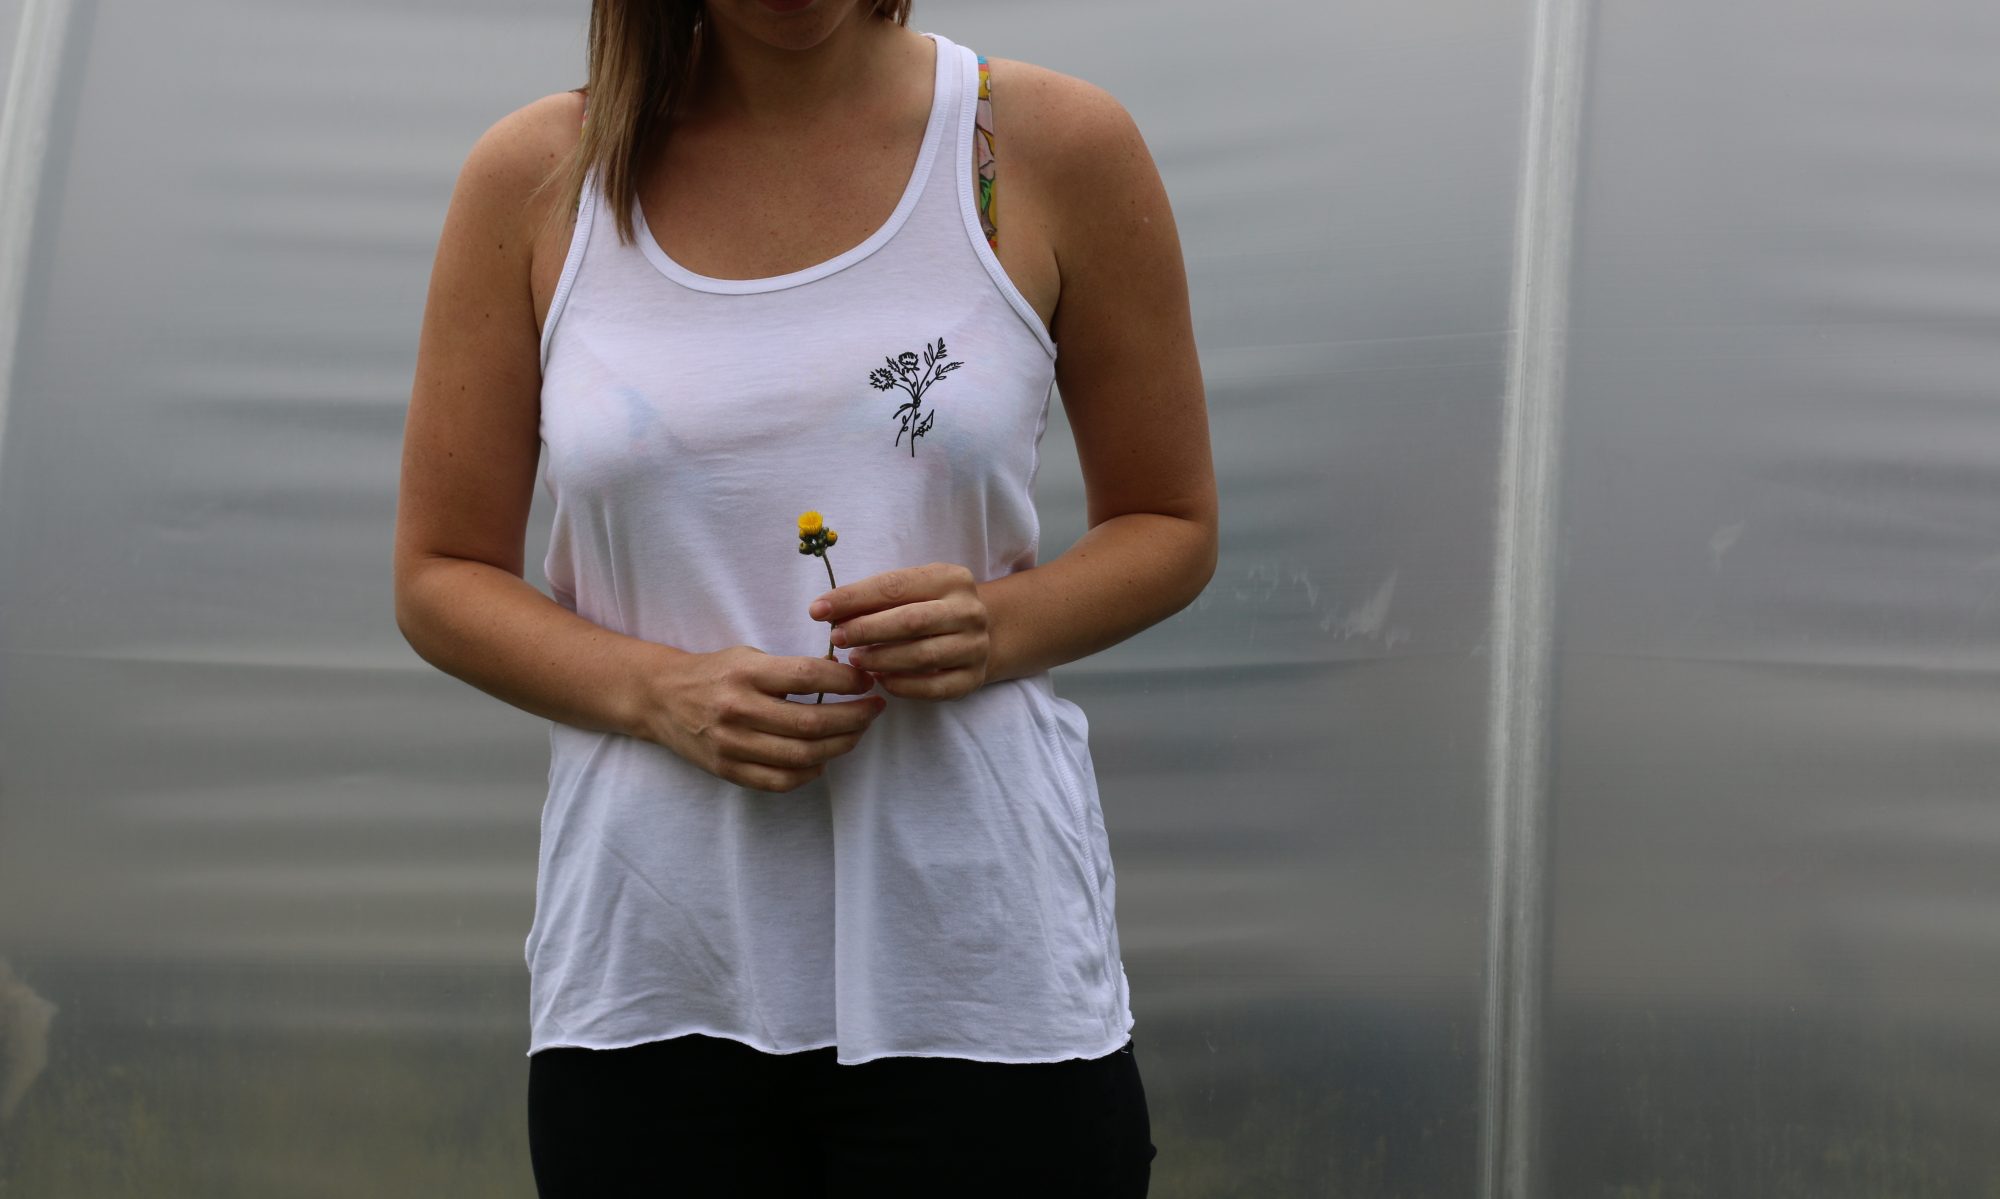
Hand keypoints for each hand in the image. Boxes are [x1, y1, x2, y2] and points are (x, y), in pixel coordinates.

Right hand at [633, 643, 883, 792]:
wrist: (661, 699)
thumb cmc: (716, 674)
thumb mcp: (749, 657)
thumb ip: (791, 669)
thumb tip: (847, 677)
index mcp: (746, 673)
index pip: (808, 676)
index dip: (846, 680)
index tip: (867, 681)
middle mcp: (738, 709)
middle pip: (810, 722)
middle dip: (853, 718)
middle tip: (873, 710)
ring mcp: (732, 744)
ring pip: (801, 756)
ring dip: (839, 746)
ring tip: (855, 733)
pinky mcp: (728, 770)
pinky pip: (780, 781)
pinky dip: (808, 773)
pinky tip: (822, 760)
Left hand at [811, 562, 993, 701]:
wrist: (978, 633)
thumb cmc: (929, 607)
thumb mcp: (909, 592)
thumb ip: (873, 599)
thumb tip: (825, 610)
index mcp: (951, 578)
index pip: (895, 587)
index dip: (853, 598)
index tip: (818, 610)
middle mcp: (969, 611)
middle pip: (911, 621)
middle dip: (866, 629)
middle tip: (836, 638)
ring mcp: (975, 646)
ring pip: (921, 656)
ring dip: (881, 659)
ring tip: (854, 660)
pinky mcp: (974, 678)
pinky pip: (934, 688)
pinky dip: (902, 685)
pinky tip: (880, 680)